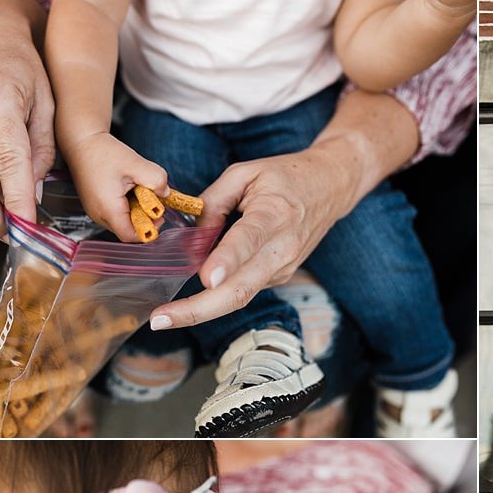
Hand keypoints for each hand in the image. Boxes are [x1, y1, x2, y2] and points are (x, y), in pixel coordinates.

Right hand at [62, 131, 168, 242]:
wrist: (82, 142)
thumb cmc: (102, 152)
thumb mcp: (136, 164)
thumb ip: (157, 180)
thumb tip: (165, 193)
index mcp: (108, 208)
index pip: (130, 236)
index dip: (149, 230)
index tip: (158, 216)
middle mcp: (98, 214)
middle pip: (127, 230)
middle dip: (144, 218)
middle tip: (152, 199)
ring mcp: (94, 211)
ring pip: (121, 222)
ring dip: (135, 211)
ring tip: (137, 190)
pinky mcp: (95, 205)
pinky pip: (114, 214)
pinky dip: (126, 206)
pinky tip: (129, 189)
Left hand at [149, 143, 365, 329]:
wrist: (331, 188)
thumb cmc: (286, 177)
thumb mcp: (245, 173)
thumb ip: (213, 202)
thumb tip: (190, 236)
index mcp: (274, 215)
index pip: (248, 240)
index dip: (228, 260)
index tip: (207, 278)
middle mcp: (282, 249)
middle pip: (242, 288)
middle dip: (199, 309)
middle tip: (161, 319)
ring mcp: (283, 268)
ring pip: (239, 296)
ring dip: (201, 310)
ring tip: (164, 316)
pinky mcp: (278, 277)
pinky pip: (242, 290)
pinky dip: (214, 297)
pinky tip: (191, 299)